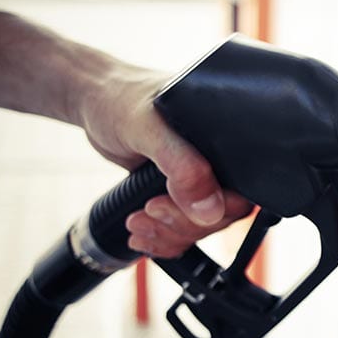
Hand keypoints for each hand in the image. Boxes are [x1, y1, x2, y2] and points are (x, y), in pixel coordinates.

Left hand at [79, 65, 251, 257]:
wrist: (94, 100)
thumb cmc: (120, 99)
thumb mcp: (149, 129)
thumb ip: (182, 166)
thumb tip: (211, 209)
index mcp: (226, 141)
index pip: (243, 191)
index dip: (216, 209)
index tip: (172, 202)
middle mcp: (217, 161)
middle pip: (223, 215)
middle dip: (183, 223)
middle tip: (150, 208)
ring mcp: (199, 178)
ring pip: (203, 226)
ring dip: (169, 233)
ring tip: (137, 221)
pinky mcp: (180, 192)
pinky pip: (185, 229)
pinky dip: (165, 239)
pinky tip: (144, 232)